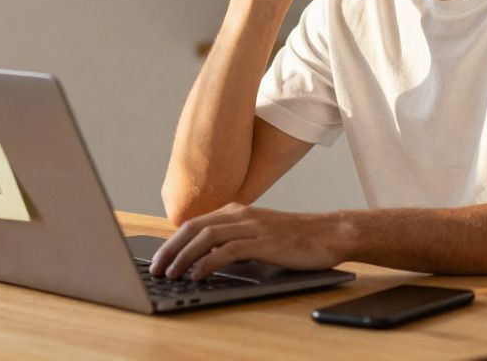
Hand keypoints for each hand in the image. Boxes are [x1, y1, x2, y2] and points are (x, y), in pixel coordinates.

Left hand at [148, 203, 352, 280]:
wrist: (331, 233)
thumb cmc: (297, 239)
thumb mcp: (260, 236)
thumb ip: (236, 242)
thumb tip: (208, 260)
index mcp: (238, 211)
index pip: (195, 223)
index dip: (173, 241)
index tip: (159, 258)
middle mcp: (242, 214)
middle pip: (194, 228)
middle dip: (170, 249)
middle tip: (156, 269)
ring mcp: (253, 226)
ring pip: (206, 237)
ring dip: (184, 257)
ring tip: (171, 274)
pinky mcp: (264, 241)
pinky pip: (228, 251)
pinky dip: (208, 263)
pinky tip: (197, 275)